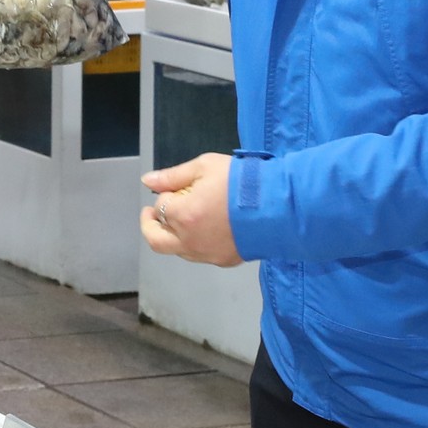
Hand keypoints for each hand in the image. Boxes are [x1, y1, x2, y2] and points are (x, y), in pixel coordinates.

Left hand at [140, 152, 242, 266]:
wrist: (279, 205)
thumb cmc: (243, 182)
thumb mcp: (205, 167)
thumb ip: (172, 176)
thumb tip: (147, 180)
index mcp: (183, 216)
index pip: (159, 207)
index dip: (165, 194)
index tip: (175, 188)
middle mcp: (190, 241)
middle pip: (156, 240)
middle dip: (149, 225)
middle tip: (152, 213)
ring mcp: (207, 254)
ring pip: (178, 250)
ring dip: (173, 235)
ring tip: (185, 217)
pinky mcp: (224, 261)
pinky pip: (200, 255)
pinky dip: (195, 243)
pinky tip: (206, 229)